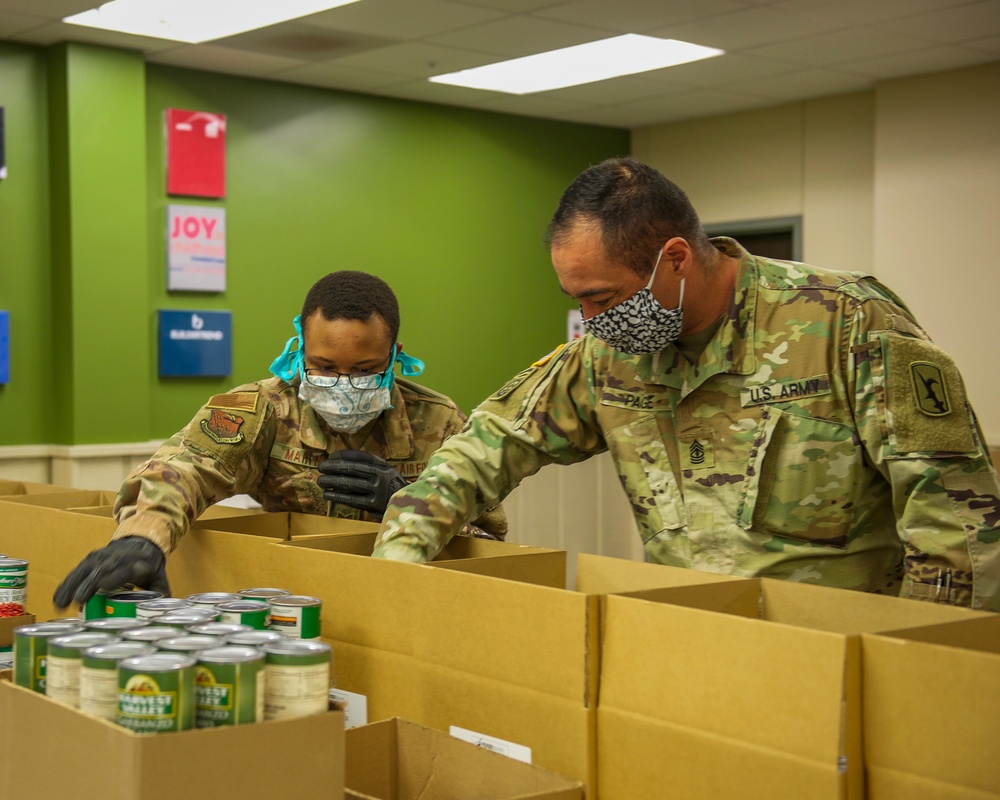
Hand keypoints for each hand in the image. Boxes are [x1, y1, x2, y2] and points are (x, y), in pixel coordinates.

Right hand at [52, 536, 169, 608]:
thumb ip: (161, 594)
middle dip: (88, 584)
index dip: (114, 577)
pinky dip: (66, 584)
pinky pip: (76, 571)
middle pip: (101, 570)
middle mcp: (118, 558)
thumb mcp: (159, 577)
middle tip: (77, 601)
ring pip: (85, 570)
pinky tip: (57, 599)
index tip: (102, 587)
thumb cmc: (149, 565)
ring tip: (61, 604)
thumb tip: (162, 612)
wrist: (141, 541)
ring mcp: (102, 557)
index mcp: (137, 563)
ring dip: (71, 586)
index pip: (125, 569)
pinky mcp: (91, 558)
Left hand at [318, 450, 407, 515]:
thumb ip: (370, 467)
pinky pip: (352, 499)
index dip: (345, 456)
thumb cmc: (392, 489)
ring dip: (333, 481)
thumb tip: (342, 461)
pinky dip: (338, 496)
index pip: (361, 457)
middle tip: (321, 467)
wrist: (409, 507)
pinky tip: (328, 494)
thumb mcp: (386, 473)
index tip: (331, 456)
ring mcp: (378, 490)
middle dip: (334, 467)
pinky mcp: (374, 505)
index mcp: (383, 466)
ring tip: (320, 480)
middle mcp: (381, 476)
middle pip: (353, 469)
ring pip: (350, 484)